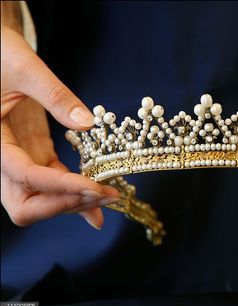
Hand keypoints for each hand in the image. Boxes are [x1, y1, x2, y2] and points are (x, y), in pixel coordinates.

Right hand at [1, 25, 119, 228]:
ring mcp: (20, 158)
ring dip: (75, 202)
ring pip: (40, 199)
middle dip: (66, 204)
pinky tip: (99, 195)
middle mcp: (3, 157)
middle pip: (27, 203)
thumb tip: (88, 122)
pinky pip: (53, 183)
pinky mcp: (34, 153)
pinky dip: (75, 192)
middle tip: (105, 196)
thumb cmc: (0, 54)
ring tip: (111, 198)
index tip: (95, 187)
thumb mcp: (25, 68)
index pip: (25, 175)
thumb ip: (55, 95)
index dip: (60, 186)